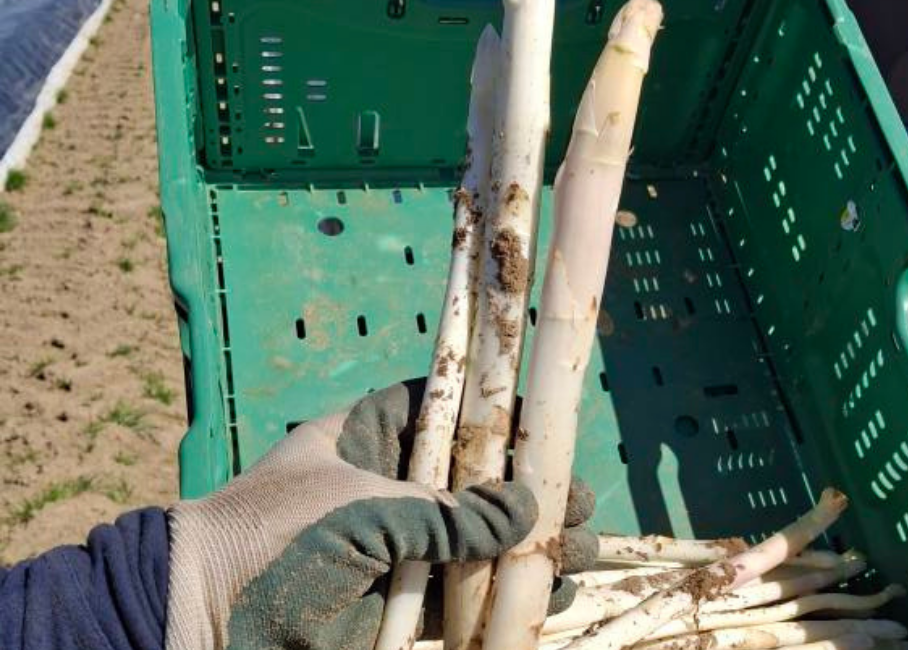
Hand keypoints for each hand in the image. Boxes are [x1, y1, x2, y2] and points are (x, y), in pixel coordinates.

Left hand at [164, 382, 591, 649]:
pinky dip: (505, 594)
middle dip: (529, 489)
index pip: (449, 410)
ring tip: (585, 550)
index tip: (550, 427)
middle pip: (475, 477)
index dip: (500, 416)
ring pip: (477, 539)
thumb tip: (527, 509)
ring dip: (529, 545)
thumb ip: (448, 511)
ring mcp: (394, 545)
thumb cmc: (273, 534)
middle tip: (580, 500)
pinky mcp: (397, 603)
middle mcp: (389, 483)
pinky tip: (552, 591)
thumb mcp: (364, 508)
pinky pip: (462, 594)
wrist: (202, 617)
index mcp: (371, 435)